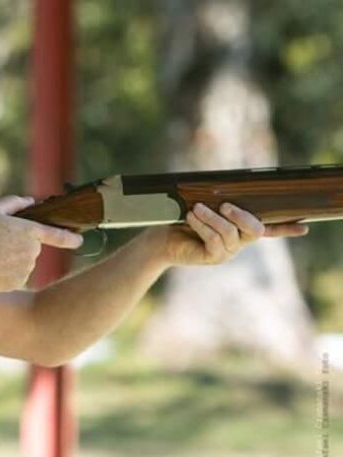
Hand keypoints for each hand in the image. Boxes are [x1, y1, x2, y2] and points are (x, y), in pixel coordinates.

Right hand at [0, 195, 82, 291]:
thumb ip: (15, 202)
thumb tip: (30, 201)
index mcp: (29, 231)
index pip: (57, 234)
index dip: (71, 237)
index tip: (80, 240)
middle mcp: (32, 251)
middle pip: (32, 246)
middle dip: (18, 244)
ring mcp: (26, 269)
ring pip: (24, 261)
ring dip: (12, 258)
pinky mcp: (18, 282)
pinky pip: (16, 275)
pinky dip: (6, 271)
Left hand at [151, 202, 308, 266]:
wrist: (161, 237)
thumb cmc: (184, 217)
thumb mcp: (205, 205)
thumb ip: (220, 200)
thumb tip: (228, 187)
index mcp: (241, 228)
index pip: (270, 229)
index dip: (286, 228)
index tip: (304, 227)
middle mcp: (239, 242)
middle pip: (255, 230)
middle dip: (241, 215)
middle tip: (224, 204)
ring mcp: (227, 252)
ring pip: (230, 233)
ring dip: (212, 218)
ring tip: (196, 208)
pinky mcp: (213, 258)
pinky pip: (214, 241)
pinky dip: (203, 226)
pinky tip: (191, 217)